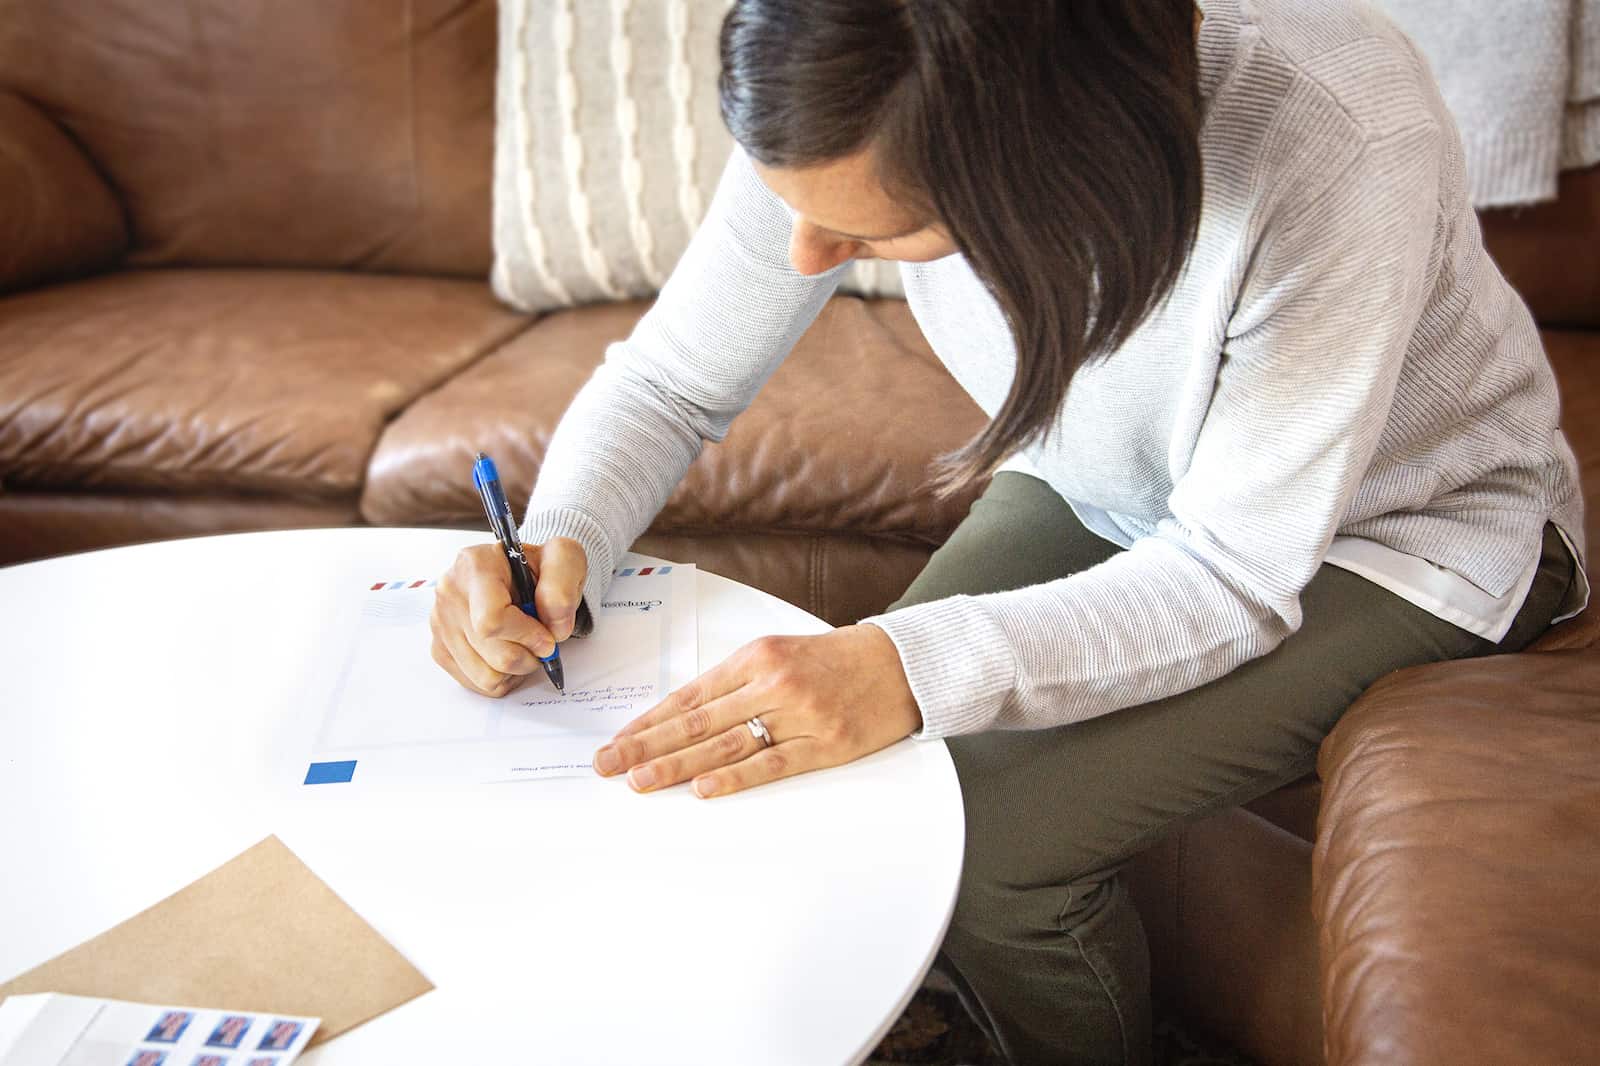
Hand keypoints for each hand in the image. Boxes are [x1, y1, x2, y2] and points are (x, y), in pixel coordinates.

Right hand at [430, 536, 586, 696]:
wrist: (522, 576)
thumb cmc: (540, 569)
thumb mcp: (565, 559)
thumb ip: (562, 586)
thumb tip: (554, 627)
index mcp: (476, 564)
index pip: (491, 620)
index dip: (527, 636)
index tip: (547, 635)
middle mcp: (451, 591)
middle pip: (494, 654)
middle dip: (529, 655)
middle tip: (541, 641)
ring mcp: (441, 622)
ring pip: (485, 676)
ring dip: (516, 669)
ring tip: (524, 645)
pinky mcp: (440, 647)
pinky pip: (476, 683)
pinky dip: (501, 677)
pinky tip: (508, 652)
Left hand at [592, 625, 921, 797]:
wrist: (900, 664)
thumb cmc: (835, 660)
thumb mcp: (780, 654)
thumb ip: (736, 684)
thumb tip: (683, 718)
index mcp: (755, 657)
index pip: (689, 695)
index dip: (649, 722)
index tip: (617, 743)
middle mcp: (771, 683)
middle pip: (697, 721)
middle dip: (647, 746)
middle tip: (609, 766)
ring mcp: (798, 715)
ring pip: (725, 743)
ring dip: (678, 765)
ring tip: (641, 781)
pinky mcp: (824, 744)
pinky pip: (772, 763)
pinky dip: (736, 777)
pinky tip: (705, 788)